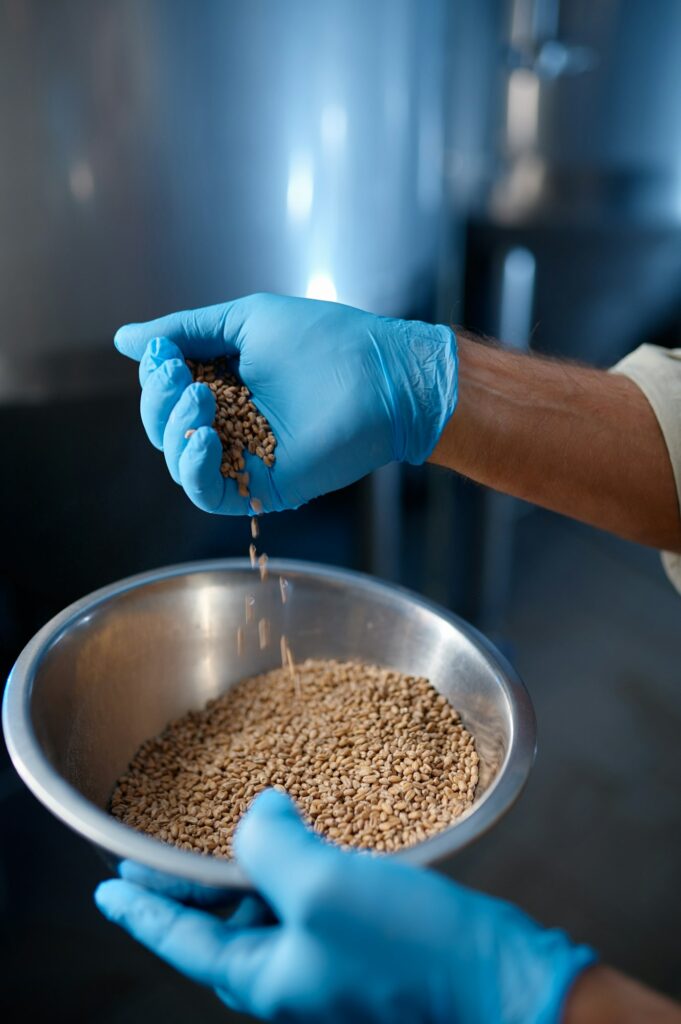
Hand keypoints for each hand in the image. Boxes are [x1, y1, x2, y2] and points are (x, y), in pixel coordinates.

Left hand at [95, 790, 594, 1022]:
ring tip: (228, 823)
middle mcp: (292, 972)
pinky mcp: (365, 937)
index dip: (139, 911)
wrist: (501, 978)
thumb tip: (255, 816)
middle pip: (218, 923)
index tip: (104, 890)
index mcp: (265, 976)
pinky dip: (295, 860)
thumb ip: (267, 846)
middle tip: (158, 841)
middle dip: (187, 880)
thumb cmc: (409, 948)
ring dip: (242, 863)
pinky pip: (311, 894)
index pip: (181, 941)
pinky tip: (303, 829)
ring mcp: (330, 957)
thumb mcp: (321, 888)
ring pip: (266, 905)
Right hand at [113, 293, 456, 512]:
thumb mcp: (244, 322)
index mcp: (222, 383)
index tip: (165, 354)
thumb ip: (186, 332)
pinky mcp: (263, 486)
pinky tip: (204, 436)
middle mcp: (229, 422)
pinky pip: (208, 492)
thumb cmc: (325, 339)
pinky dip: (193, 468)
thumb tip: (125, 340)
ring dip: (174, 429)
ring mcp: (245, 456)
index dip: (155, 376)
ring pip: (178, 460)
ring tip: (201, 400)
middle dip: (160, 401)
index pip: (165, 391)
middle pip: (163, 427)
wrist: (381, 373)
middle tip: (181, 378)